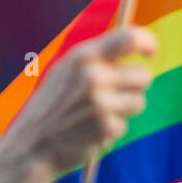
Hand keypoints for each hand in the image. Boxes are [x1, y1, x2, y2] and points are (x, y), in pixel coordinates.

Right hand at [2, 26, 157, 175]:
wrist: (31, 144)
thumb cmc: (54, 104)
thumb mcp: (66, 71)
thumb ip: (97, 56)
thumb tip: (137, 43)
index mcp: (82, 57)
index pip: (130, 38)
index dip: (148, 42)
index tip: (150, 52)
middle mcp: (93, 77)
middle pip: (143, 75)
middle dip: (136, 85)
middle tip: (118, 92)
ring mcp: (100, 103)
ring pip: (139, 101)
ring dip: (124, 109)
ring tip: (97, 113)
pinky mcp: (105, 127)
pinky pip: (125, 124)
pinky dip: (111, 129)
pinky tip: (89, 131)